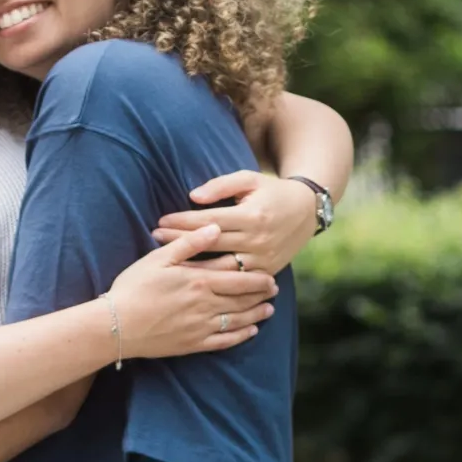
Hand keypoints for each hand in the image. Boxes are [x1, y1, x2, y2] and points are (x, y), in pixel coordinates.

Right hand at [107, 225, 276, 359]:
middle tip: (274, 290)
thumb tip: (214, 228)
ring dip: (256, 314)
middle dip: (261, 295)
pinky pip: (225, 340)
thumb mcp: (158, 258)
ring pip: (238, 320)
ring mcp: (201, 326)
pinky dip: (241, 336)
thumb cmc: (133, 287)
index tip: (271, 275)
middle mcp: (206, 304)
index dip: (258, 278)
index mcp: (199, 280)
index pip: (239, 278)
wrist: (115, 325)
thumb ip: (189, 243)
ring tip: (268, 310)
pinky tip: (250, 332)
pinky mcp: (193, 344)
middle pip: (243, 299)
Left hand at [152, 170, 317, 274]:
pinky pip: (236, 282)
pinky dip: (214, 282)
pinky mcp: (266, 272)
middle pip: (211, 243)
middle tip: (154, 239)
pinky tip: (192, 280)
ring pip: (221, 268)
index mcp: (253, 215)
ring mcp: (263, 259)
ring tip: (167, 263)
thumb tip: (193, 196)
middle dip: (180, 241)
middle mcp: (258, 239)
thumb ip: (221, 185)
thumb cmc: (270, 191)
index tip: (160, 221)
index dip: (183, 221)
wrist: (306, 212)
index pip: (210, 220)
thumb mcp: (249, 179)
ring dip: (193, 265)